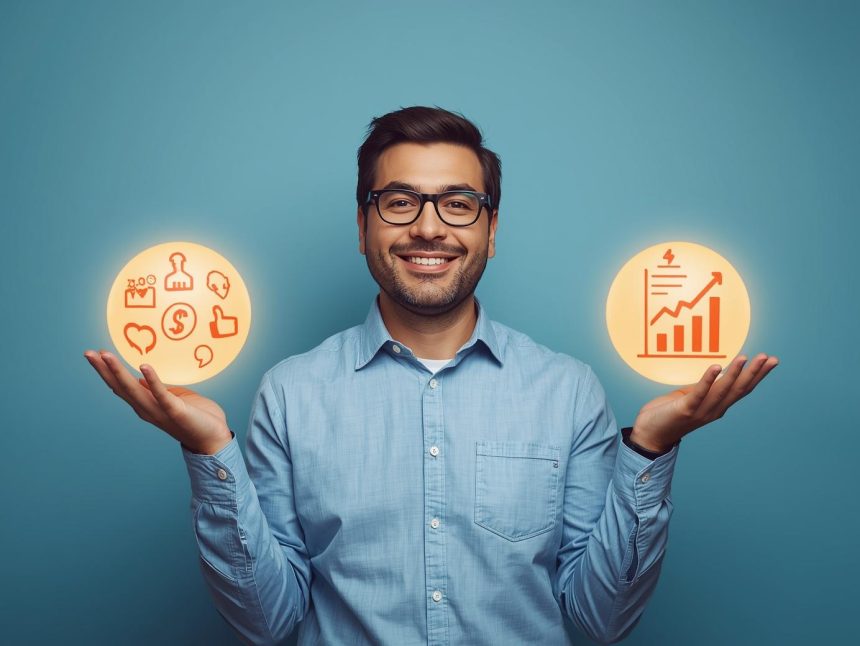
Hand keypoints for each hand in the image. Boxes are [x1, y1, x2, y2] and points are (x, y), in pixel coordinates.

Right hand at [83, 349, 232, 454]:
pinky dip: (152, 380)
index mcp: (146, 405)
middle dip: (103, 369)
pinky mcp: (175, 410)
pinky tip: (143, 366)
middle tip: (88, 352)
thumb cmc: (197, 417)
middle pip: (120, 387)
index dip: (107, 371)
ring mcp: (159, 411)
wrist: (214, 439)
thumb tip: (142, 378)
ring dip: (118, 371)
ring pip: (133, 389)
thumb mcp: (174, 398)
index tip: (95, 354)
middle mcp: (147, 409)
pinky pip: (161, 394)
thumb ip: (157, 390)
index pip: (121, 386)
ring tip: (105, 355)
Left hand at [630, 353, 778, 451]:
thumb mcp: (691, 397)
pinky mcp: (685, 409)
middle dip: (754, 373)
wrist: (649, 434)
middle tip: (769, 357)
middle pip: (738, 390)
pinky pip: (699, 393)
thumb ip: (705, 387)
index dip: (757, 375)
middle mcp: (714, 410)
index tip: (772, 361)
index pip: (742, 389)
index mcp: (717, 406)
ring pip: (722, 390)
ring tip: (745, 357)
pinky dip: (708, 379)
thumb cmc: (668, 413)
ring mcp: (701, 411)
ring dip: (734, 373)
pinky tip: (717, 366)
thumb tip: (718, 372)